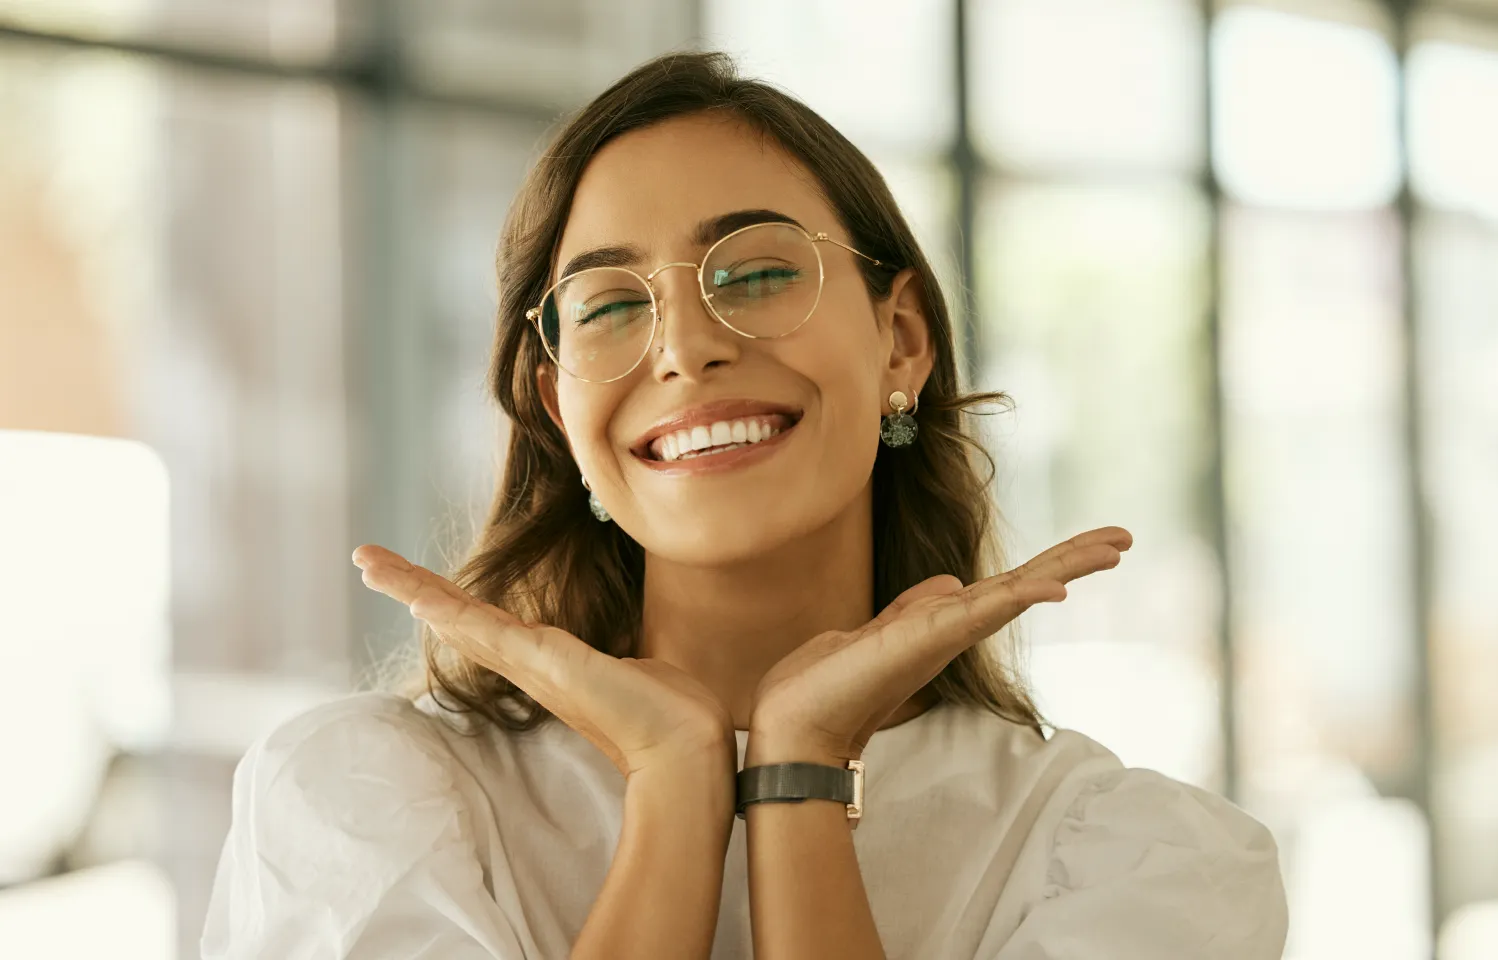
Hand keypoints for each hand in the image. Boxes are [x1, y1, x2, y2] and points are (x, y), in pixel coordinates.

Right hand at [352, 544, 734, 779]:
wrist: (687, 746)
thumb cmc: (670, 714)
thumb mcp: (634, 671)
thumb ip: (618, 664)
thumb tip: (631, 665)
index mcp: (546, 663)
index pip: (483, 622)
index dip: (445, 600)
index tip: (413, 583)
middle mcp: (529, 664)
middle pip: (454, 617)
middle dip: (408, 585)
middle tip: (364, 560)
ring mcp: (532, 664)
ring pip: (459, 618)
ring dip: (412, 587)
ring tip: (369, 562)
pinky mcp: (545, 662)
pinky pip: (486, 630)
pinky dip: (449, 611)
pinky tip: (416, 596)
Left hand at [747, 527, 1132, 762]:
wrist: (793, 724)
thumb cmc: (827, 685)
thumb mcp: (877, 631)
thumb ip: (914, 608)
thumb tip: (949, 582)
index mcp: (943, 624)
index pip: (1008, 586)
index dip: (1050, 565)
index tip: (1094, 545)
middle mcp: (953, 630)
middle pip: (1026, 586)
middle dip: (1074, 560)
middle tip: (1125, 538)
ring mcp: (945, 635)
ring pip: (1016, 592)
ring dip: (1065, 567)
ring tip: (1113, 546)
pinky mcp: (928, 639)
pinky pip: (983, 612)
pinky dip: (1020, 598)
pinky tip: (1055, 587)